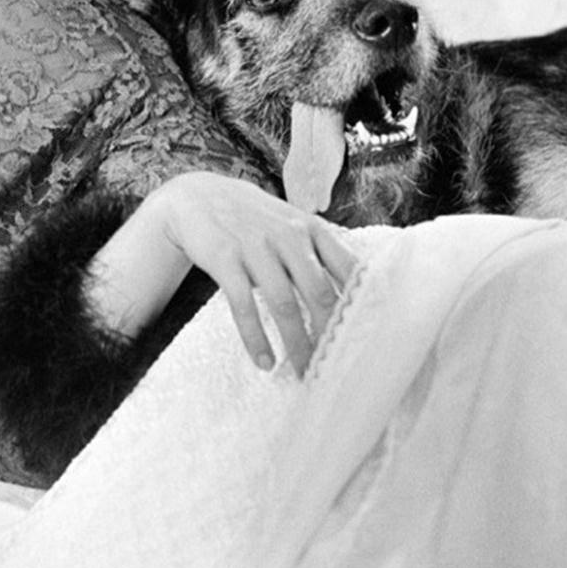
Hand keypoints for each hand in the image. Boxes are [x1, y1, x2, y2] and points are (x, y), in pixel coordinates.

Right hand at [143, 172, 359, 374]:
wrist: (199, 197)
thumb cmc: (254, 218)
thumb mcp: (291, 223)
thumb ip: (319, 251)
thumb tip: (355, 292)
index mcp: (311, 228)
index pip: (347, 267)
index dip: (359, 302)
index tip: (367, 333)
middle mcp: (287, 236)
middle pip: (318, 291)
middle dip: (329, 333)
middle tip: (336, 364)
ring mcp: (255, 246)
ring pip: (284, 303)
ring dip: (296, 342)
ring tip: (304, 371)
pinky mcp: (225, 259)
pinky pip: (243, 305)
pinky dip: (255, 338)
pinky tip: (264, 360)